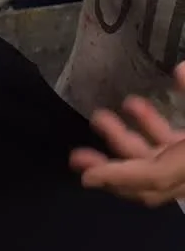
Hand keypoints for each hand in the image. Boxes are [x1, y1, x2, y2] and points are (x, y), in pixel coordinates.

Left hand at [70, 63, 184, 205]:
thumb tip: (180, 68)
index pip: (154, 176)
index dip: (119, 176)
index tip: (87, 176)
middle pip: (145, 181)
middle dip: (109, 169)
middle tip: (76, 157)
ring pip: (154, 162)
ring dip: (124, 140)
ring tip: (100, 117)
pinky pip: (168, 148)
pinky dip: (150, 130)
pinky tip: (134, 106)